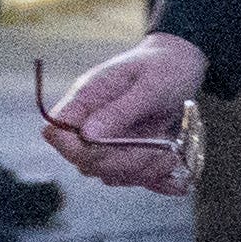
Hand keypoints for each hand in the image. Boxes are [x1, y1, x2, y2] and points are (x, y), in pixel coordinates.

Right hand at [41, 33, 207, 192]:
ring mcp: (109, 141)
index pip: (57, 133)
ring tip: (172, 152)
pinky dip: (155, 179)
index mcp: (87, 99)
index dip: (73, 149)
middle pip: (86, 162)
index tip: (107, 147)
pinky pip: (133, 177)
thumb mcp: (149, 85)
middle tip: (161, 149)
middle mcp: (92, 122)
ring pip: (110, 174)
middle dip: (124, 162)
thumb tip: (86, 136)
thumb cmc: (164, 66)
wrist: (183, 62)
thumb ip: (119, 110)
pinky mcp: (129, 153)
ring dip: (143, 170)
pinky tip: (176, 176)